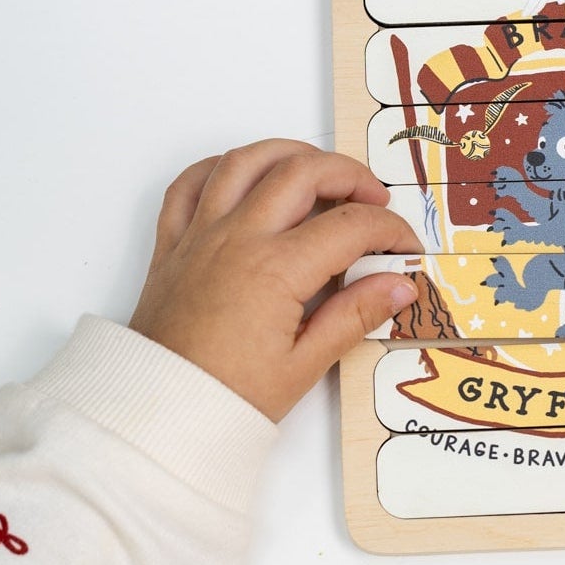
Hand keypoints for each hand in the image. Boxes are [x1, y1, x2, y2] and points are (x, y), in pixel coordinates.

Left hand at [128, 140, 421, 421]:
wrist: (158, 409)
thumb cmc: (228, 396)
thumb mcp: (304, 365)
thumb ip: (355, 316)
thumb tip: (400, 286)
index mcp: (276, 270)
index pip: (350, 227)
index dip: (390, 230)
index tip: (406, 247)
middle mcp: (238, 238)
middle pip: (303, 173)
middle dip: (350, 176)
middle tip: (375, 199)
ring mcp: (201, 234)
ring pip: (247, 161)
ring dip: (290, 154)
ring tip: (320, 172)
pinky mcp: (172, 243)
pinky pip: (191, 182)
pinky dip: (222, 167)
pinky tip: (248, 179)